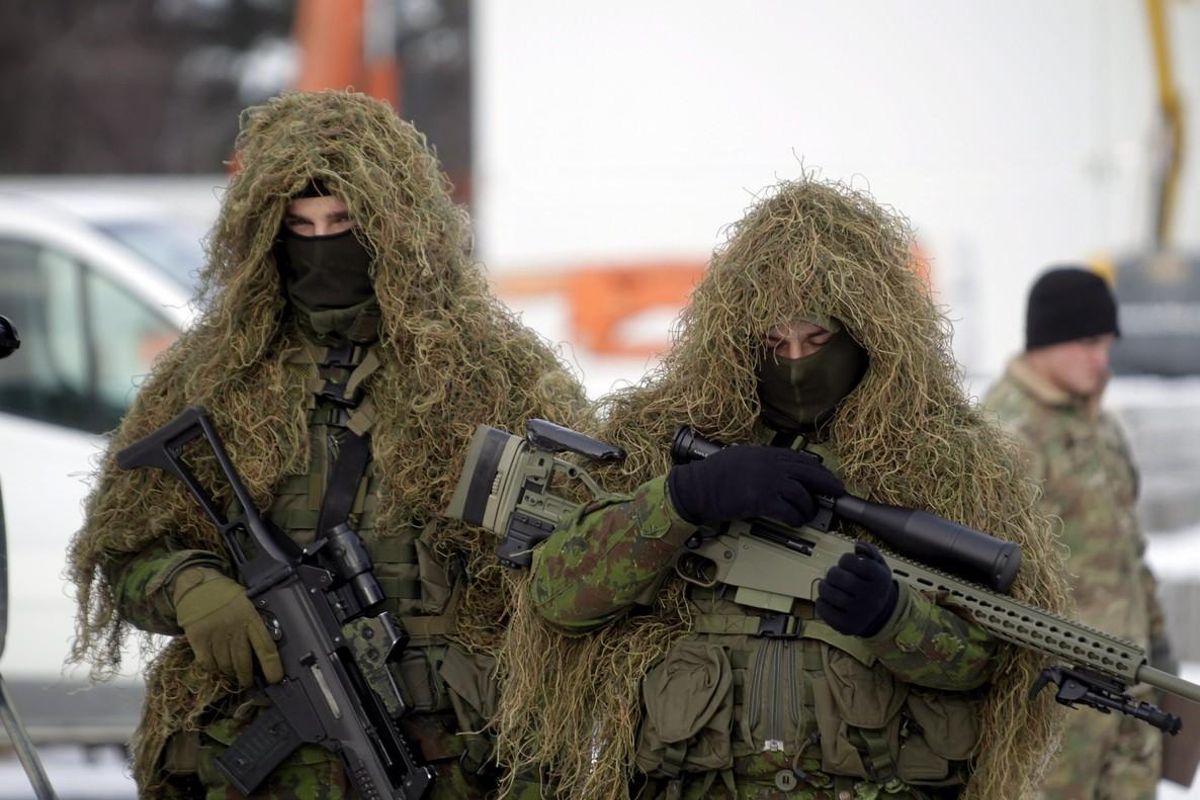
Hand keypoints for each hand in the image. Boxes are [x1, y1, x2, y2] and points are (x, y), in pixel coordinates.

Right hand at [173, 567, 283, 687]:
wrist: (196, 585)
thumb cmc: (225, 596)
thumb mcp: (246, 603)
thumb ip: (254, 623)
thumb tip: (265, 650)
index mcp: (250, 617)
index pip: (266, 647)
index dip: (272, 666)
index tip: (275, 679)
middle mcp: (234, 627)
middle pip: (243, 662)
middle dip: (246, 676)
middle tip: (247, 682)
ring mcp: (216, 634)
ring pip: (226, 665)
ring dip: (230, 672)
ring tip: (231, 671)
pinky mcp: (198, 639)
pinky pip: (208, 663)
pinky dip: (213, 668)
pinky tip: (216, 665)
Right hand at [666, 445, 844, 526]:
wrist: (697, 487)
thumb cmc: (714, 476)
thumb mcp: (741, 458)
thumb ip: (762, 462)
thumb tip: (780, 471)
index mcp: (766, 454)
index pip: (801, 460)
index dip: (819, 470)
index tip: (828, 477)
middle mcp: (770, 465)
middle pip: (809, 474)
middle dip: (826, 484)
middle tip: (837, 493)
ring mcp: (767, 482)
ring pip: (801, 495)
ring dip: (809, 508)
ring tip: (809, 515)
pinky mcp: (761, 500)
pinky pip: (788, 511)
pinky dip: (796, 518)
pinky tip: (796, 522)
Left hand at [816, 542, 897, 637]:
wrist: (881, 615)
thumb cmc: (875, 585)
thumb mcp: (879, 566)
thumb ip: (870, 551)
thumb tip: (858, 545)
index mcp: (881, 580)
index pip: (857, 563)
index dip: (846, 559)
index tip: (846, 562)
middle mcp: (872, 598)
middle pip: (841, 579)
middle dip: (832, 573)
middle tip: (833, 574)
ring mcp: (860, 614)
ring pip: (831, 595)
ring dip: (823, 586)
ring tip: (827, 585)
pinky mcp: (847, 626)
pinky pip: (826, 611)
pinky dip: (821, 603)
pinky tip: (826, 599)